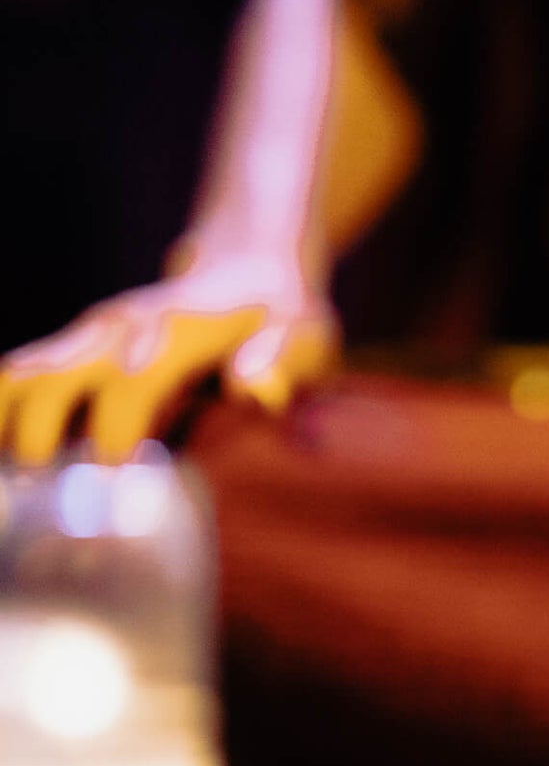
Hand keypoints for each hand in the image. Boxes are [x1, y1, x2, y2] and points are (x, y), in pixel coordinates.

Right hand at [0, 250, 337, 465]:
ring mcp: (86, 342)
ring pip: (21, 376)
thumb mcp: (302, 334)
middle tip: (38, 495)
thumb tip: (257, 391)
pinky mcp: (69, 356)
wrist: (247, 271)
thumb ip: (280, 361)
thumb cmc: (279, 317)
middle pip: (54, 377)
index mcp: (174, 331)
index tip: (110, 476)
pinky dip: (3, 419)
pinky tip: (9, 478)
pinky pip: (15, 383)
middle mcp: (117, 332)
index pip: (133, 378)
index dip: (117, 426)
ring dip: (6, 426)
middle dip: (38, 433)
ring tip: (12, 493)